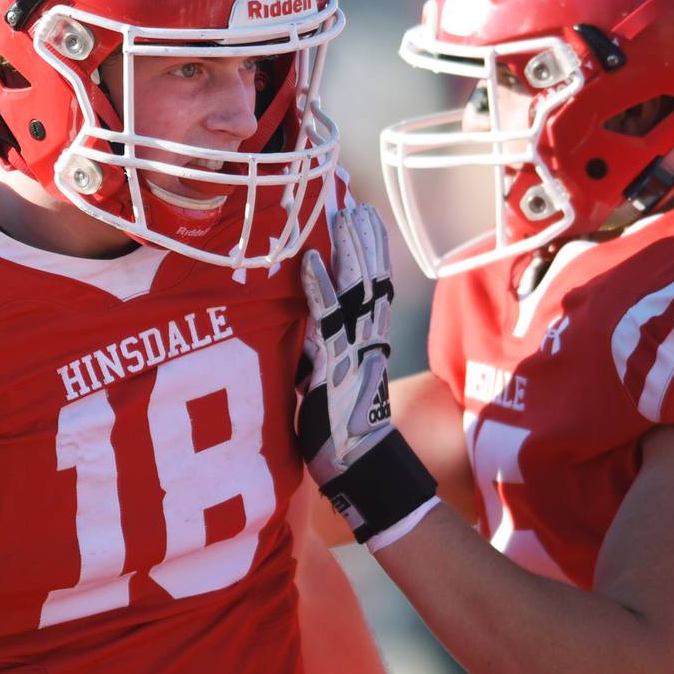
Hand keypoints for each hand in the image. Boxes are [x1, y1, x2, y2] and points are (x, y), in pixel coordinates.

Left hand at [299, 205, 436, 545]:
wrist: (359, 468)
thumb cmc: (340, 435)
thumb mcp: (328, 387)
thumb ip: (318, 359)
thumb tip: (300, 342)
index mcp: (367, 344)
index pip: (373, 289)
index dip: (370, 255)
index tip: (365, 221)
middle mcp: (366, 341)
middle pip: (372, 281)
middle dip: (366, 243)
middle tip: (358, 205)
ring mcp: (353, 350)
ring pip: (357, 290)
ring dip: (350, 251)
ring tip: (345, 215)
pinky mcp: (335, 364)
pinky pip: (326, 320)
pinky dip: (319, 288)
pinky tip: (312, 260)